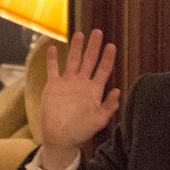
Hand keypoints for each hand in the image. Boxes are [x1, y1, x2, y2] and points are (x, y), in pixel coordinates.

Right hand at [32, 30, 120, 169]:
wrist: (60, 138)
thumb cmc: (80, 131)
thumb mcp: (98, 121)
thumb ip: (108, 106)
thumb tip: (118, 91)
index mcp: (93, 91)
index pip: (102, 70)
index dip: (107, 58)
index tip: (111, 45)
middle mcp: (81, 84)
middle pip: (89, 60)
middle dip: (93, 46)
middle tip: (98, 32)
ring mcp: (67, 83)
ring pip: (72, 60)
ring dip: (76, 47)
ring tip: (79, 33)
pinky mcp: (54, 86)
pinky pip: (53, 69)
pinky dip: (52, 58)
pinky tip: (51, 47)